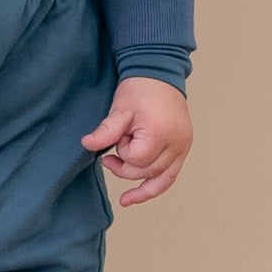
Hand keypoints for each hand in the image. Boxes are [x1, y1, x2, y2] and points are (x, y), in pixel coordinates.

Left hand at [81, 75, 191, 207]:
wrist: (159, 73)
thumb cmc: (140, 88)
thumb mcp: (119, 109)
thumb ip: (105, 131)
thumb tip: (87, 145)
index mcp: (160, 133)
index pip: (136, 159)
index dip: (123, 153)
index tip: (118, 138)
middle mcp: (176, 143)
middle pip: (148, 171)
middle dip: (128, 166)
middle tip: (112, 155)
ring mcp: (183, 146)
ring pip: (162, 179)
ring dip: (142, 187)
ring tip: (126, 198)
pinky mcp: (184, 147)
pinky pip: (171, 174)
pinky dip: (157, 185)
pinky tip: (142, 194)